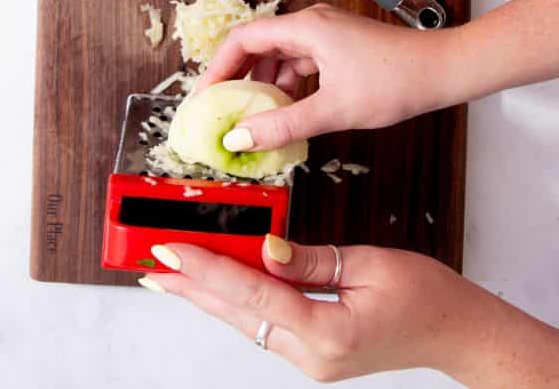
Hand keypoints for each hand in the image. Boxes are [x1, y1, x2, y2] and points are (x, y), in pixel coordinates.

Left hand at [138, 238, 556, 383]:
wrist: (458, 335)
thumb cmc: (425, 296)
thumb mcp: (369, 265)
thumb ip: (310, 261)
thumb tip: (264, 247)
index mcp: (327, 332)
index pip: (251, 292)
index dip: (206, 268)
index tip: (169, 250)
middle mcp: (311, 354)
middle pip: (236, 313)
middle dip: (189, 286)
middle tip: (148, 264)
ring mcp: (309, 360)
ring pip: (243, 320)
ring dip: (206, 294)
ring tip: (167, 273)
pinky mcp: (311, 355)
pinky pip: (261, 324)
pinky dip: (234, 301)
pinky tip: (211, 286)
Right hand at [197, 5, 465, 150]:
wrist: (446, 70)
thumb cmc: (397, 82)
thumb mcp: (334, 110)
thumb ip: (283, 125)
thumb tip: (241, 138)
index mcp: (304, 28)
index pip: (242, 40)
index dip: (218, 68)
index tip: (206, 97)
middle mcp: (310, 24)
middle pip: (256, 46)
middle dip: (236, 78)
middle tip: (222, 109)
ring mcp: (325, 34)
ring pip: (278, 56)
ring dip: (262, 84)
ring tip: (253, 116)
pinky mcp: (338, 46)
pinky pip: (298, 62)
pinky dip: (286, 85)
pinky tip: (287, 110)